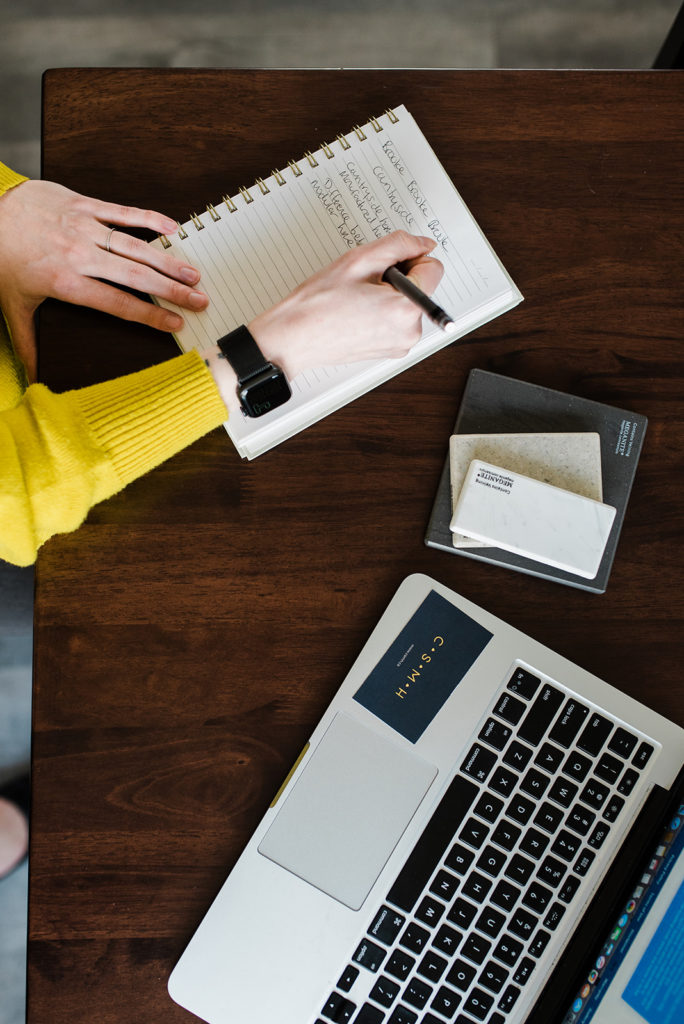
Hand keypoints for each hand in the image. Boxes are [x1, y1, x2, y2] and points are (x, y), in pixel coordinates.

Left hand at [0, 179, 207, 381]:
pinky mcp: (84, 205)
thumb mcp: (14, 304)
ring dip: (167, 261)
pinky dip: (149, 219)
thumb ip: (27, 341)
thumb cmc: (1, 256)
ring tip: (192, 274)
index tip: (175, 324)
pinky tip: (172, 228)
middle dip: (171, 290)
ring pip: (134, 247)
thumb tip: (32, 375)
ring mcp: (84, 227)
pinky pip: (122, 212)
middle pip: (134, 277)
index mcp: (66, 283)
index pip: (117, 304)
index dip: (149, 316)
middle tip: (198, 300)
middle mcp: (79, 255)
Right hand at [205, 230, 443, 412]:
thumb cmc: (319, 303)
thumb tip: (424, 244)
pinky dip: (383, 312)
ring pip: (408, 303)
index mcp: (407, 310)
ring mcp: (400, 345)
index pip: (433, 267)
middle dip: (397, 279)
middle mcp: (410, 332)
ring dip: (388, 295)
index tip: (382, 265)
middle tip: (363, 285)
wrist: (294, 339)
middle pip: (421, 286)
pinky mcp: (390, 351)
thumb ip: (399, 244)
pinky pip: (397, 320)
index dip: (408, 258)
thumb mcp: (359, 260)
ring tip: (357, 300)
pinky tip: (357, 313)